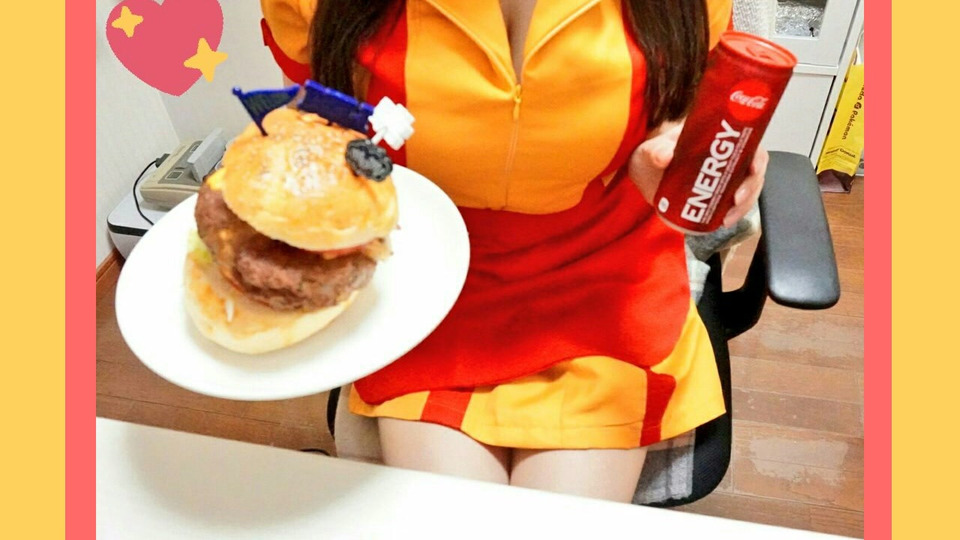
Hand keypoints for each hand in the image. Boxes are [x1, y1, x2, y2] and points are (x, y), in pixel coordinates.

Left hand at [628, 122, 768, 227]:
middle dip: (750, 187)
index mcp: (716, 137)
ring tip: (727, 218)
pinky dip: (734, 213)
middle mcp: (726, 156)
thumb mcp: (650, 151)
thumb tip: (665, 155)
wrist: (645, 176)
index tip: (753, 169)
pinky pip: (735, 203)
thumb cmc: (651, 155)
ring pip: (746, 188)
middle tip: (736, 201)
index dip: (757, 155)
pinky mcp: (719, 193)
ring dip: (743, 205)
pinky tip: (724, 222)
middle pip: (752, 169)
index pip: (748, 142)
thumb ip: (655, 152)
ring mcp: (724, 175)